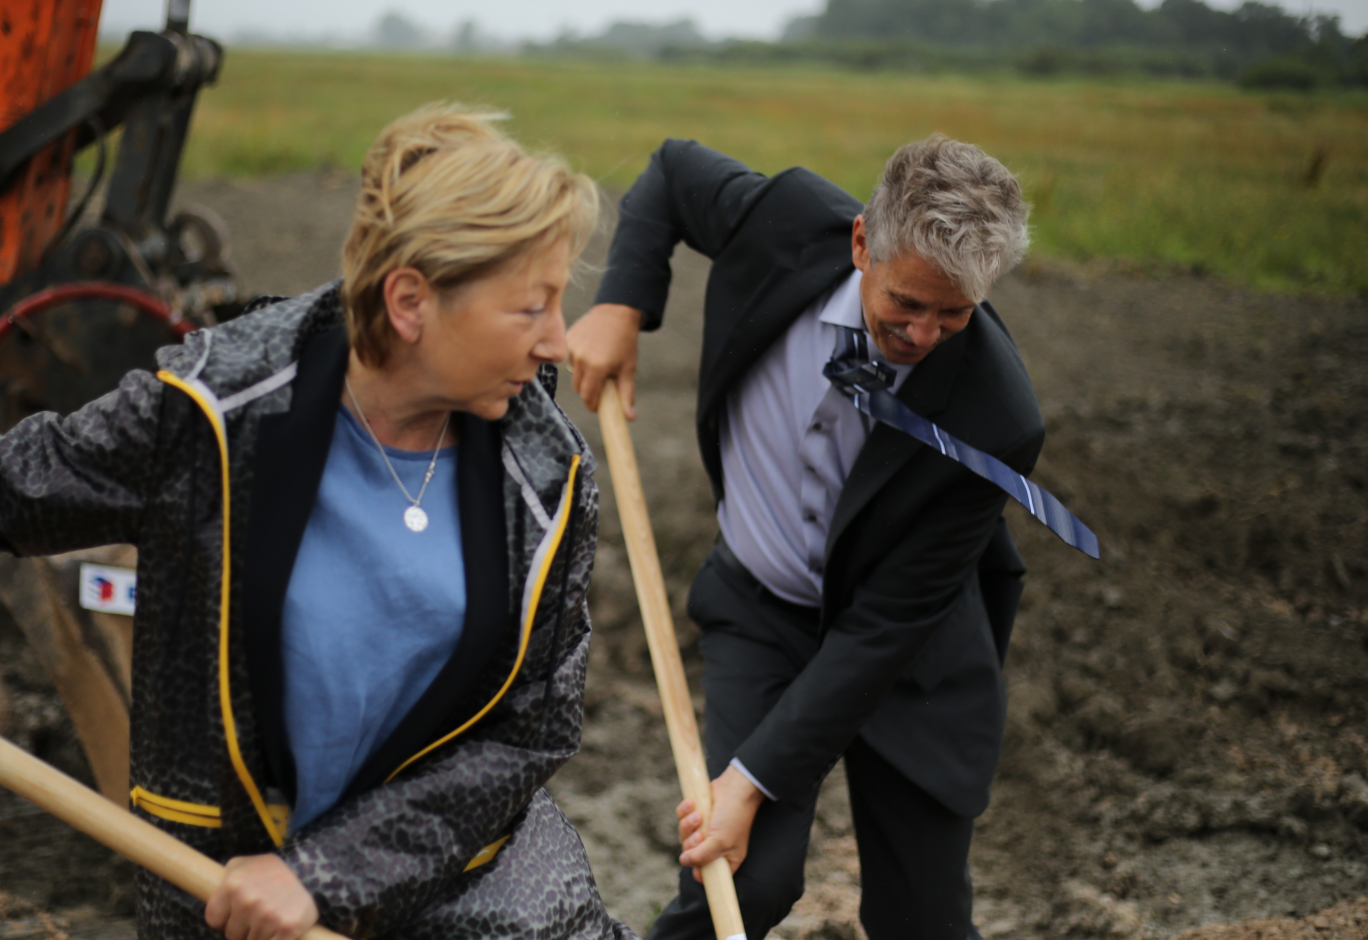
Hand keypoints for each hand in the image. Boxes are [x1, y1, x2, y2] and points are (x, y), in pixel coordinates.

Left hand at [205, 854, 318, 939]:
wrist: (311, 871)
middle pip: (232, 934)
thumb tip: (204, 885)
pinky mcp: (286, 928)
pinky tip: (279, 930)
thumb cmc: (272, 870)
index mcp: (233, 885)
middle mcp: (247, 901)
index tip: (236, 912)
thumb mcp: (244, 864)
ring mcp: (267, 916)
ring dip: (260, 934)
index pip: (213, 919)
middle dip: (243, 928)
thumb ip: (223, 877)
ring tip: (272, 917)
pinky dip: (274, 939)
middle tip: (258, 913)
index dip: (225, 918)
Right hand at [566, 303, 642, 418]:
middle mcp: (580, 359)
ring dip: (584, 374)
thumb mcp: (628, 369)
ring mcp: (572, 348)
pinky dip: (579, 359)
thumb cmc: (625, 341)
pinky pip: (570, 357)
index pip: (587, 396)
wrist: (616, 312)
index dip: (591, 405)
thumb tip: (630, 418)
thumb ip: (626, 394)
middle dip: (588, 390)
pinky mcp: (567, 339)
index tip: (597, 407)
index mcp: (596, 368)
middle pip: (578, 387)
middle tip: (600, 386)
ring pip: (574, 372)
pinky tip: (591, 350)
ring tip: (598, 364)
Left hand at [675, 765, 764, 881]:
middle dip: (691, 842)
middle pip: (690, 854)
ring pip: (684, 835)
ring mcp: (705, 830)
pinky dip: (684, 811)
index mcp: (726, 859)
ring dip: (688, 824)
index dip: (697, 868)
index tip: (697, 857)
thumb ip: (701, 857)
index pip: (706, 874)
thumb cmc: (733, 817)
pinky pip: (682, 817)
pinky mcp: (697, 814)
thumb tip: (684, 861)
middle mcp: (714, 847)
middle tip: (700, 833)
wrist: (734, 787)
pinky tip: (692, 804)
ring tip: (698, 815)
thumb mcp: (720, 842)